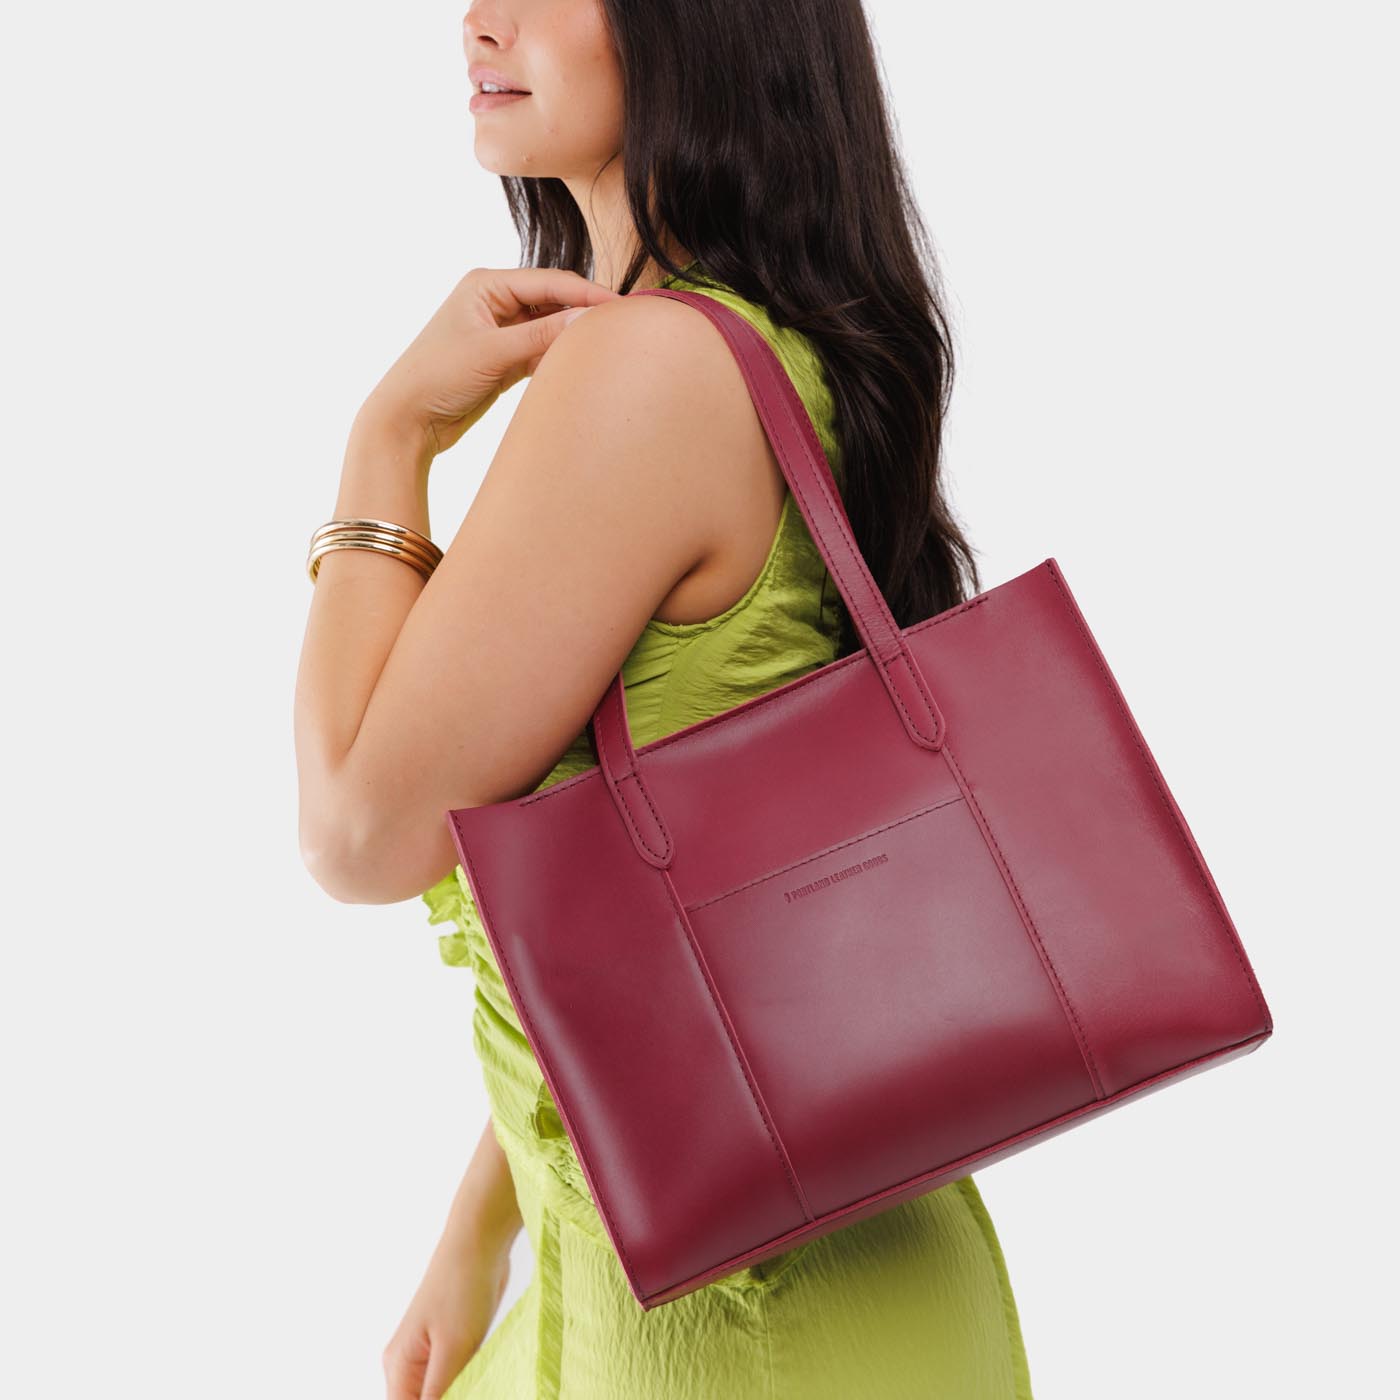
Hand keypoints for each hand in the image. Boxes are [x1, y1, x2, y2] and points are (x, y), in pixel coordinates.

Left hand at [362, 266, 622, 457]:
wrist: (407, 419)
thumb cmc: (437, 377)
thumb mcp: (492, 353)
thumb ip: (541, 334)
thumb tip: (589, 318)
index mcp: (486, 285)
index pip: (550, 282)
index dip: (588, 294)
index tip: (623, 307)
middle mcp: (495, 301)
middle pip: (554, 300)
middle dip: (585, 312)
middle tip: (625, 327)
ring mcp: (501, 330)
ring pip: (551, 327)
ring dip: (574, 337)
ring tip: (609, 347)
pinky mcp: (505, 358)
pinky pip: (543, 350)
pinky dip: (560, 357)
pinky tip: (582, 365)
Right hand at [382, 1225, 513, 1399]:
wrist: (479, 1241)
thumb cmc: (462, 1287)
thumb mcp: (453, 1349)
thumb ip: (439, 1395)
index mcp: (399, 1366)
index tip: (460, 1396)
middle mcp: (407, 1363)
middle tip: (474, 1386)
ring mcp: (428, 1353)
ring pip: (440, 1395)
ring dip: (460, 1393)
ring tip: (477, 1374)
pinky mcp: (450, 1344)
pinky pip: (453, 1380)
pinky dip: (468, 1384)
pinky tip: (485, 1377)